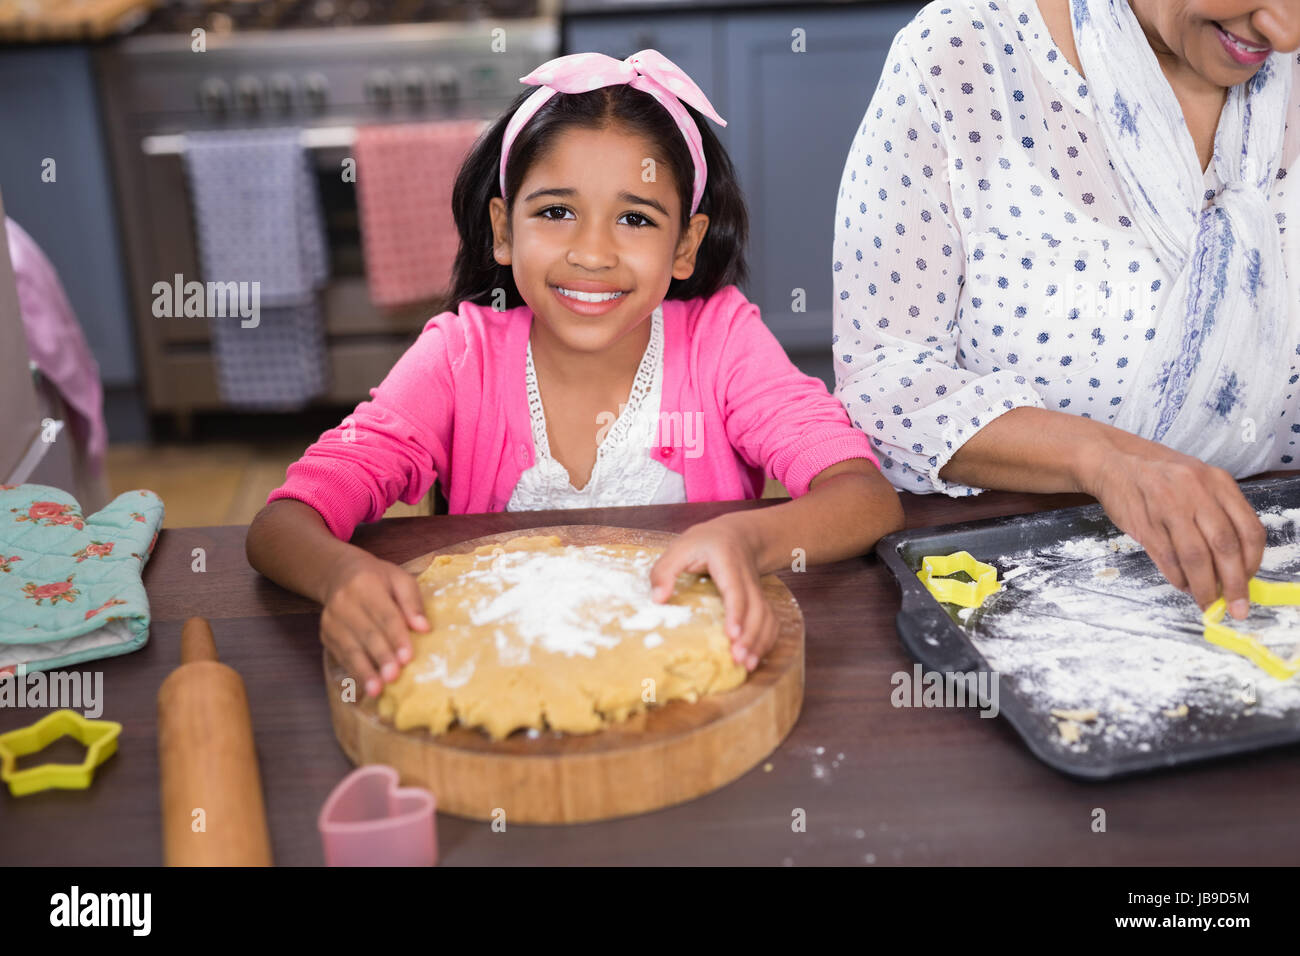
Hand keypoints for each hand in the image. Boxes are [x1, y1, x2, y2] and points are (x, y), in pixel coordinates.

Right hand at [320, 549, 429, 697]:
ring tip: (377, 689)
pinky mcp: (325, 635)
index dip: (396, 637)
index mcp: (365, 584)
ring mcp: (331, 620)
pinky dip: (354, 672)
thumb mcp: (400, 580)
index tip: (407, 657)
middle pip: (367, 634)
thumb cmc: (378, 579)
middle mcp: (344, 602)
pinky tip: (365, 686)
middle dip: (381, 657)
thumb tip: (424, 628)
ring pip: (350, 649)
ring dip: (365, 671)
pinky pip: (341, 656)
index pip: (384, 614)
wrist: (340, 575)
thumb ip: (412, 602)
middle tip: (393, 677)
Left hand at [649, 517, 777, 671]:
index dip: (736, 614)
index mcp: (728, 564)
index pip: (736, 591)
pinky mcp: (760, 600)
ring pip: (766, 616)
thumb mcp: (681, 547)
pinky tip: (756, 656)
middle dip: (750, 636)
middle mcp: (747, 579)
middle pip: (756, 609)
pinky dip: (767, 640)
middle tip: (739, 659)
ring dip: (760, 641)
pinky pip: (771, 620)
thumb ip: (666, 570)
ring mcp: (757, 590)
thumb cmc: (705, 542)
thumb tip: (658, 600)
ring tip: (747, 665)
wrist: (738, 534)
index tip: (732, 635)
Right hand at [1078, 439, 1265, 619]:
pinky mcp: (1144, 523)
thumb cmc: (1158, 476)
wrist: (1111, 461)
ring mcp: (1168, 506)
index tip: (1247, 583)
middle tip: (1234, 607)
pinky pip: (1167, 558)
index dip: (1252, 563)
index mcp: (1217, 482)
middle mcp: (1196, 491)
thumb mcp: (1198, 482)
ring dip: (1203, 587)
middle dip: (1233, 584)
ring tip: (1206, 603)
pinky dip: (1178, 578)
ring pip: (1195, 557)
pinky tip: (1183, 585)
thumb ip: (1218, 514)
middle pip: (1224, 546)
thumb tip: (1234, 564)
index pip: (1248, 529)